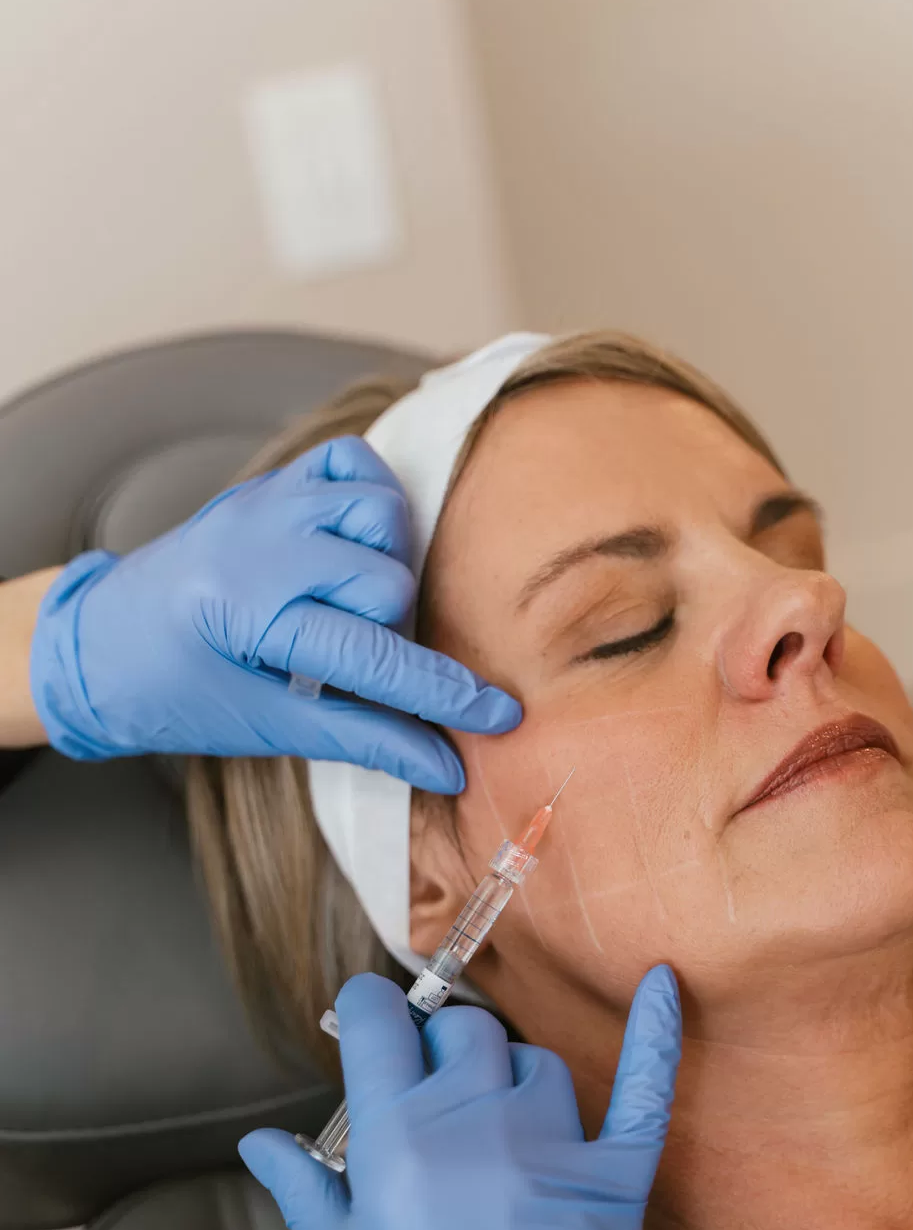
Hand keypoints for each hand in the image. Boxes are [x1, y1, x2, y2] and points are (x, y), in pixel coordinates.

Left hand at [28, 438, 519, 788]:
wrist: (95, 643)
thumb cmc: (172, 693)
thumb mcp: (263, 728)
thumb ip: (361, 740)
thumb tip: (445, 765)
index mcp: (247, 615)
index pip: (375, 658)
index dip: (446, 694)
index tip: (501, 716)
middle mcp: (259, 543)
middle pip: (388, 581)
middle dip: (392, 632)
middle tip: (354, 661)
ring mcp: (265, 501)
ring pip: (383, 515)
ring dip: (385, 566)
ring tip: (349, 606)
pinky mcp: (270, 482)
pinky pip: (356, 464)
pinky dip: (372, 501)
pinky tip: (352, 547)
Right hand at [240, 967, 681, 1229]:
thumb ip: (306, 1189)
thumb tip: (262, 1142)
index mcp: (394, 1147)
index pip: (378, 1025)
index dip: (364, 1009)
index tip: (363, 1012)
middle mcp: (475, 1134)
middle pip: (461, 1035)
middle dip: (436, 1054)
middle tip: (427, 1101)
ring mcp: (552, 1159)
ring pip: (534, 1063)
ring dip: (507, 1079)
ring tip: (491, 1129)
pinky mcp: (614, 1194)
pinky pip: (644, 1093)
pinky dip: (657, 1034)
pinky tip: (666, 984)